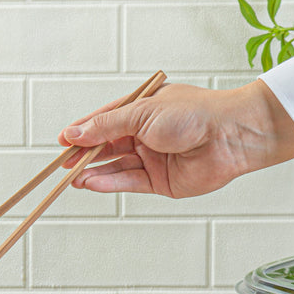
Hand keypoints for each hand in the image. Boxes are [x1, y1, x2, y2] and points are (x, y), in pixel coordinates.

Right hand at [58, 80, 293, 198]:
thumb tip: (75, 133)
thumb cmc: (194, 113)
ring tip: (72, 177)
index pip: (104, 121)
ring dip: (93, 172)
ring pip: (116, 166)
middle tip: (63, 164)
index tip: (62, 141)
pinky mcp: (160, 181)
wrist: (231, 135)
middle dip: (84, 154)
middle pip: (107, 146)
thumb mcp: (141, 113)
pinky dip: (110, 183)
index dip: (83, 131)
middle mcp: (146, 134)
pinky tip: (92, 182)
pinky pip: (129, 182)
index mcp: (143, 110)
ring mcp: (153, 158)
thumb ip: (106, 125)